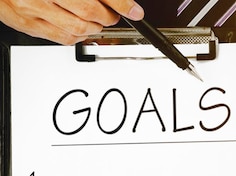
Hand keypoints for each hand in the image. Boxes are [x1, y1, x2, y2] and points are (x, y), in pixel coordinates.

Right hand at [0, 0, 143, 44]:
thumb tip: (114, 0)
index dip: (120, 3)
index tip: (134, 11)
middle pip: (89, 12)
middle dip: (108, 16)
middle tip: (113, 14)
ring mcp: (32, 10)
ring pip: (78, 29)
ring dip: (95, 28)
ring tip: (97, 20)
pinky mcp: (28, 26)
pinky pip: (63, 39)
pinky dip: (80, 36)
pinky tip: (82, 29)